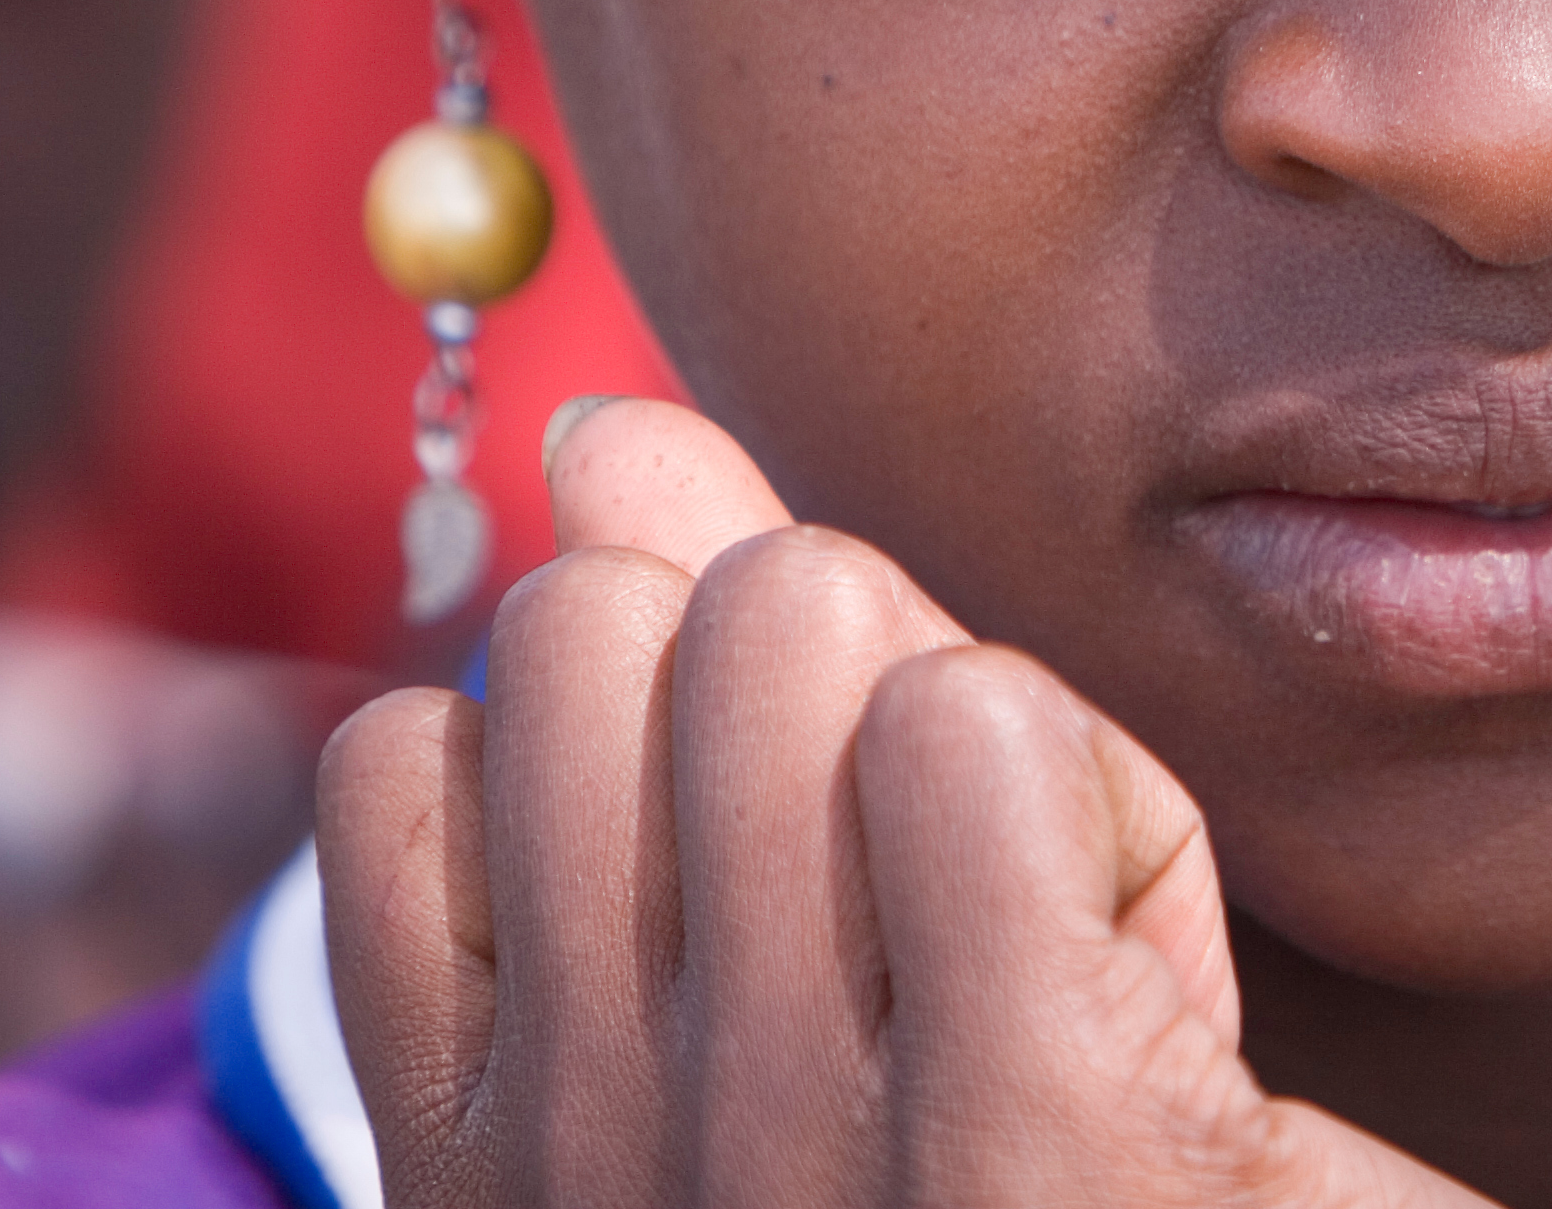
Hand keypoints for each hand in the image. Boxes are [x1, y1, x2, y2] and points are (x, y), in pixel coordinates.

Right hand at [317, 398, 1490, 1206]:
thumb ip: (674, 689)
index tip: (767, 919)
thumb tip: (595, 420)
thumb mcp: (815, 956)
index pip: (404, 760)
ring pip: (793, 614)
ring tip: (1049, 949)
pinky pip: (974, 716)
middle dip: (801, 686)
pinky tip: (1146, 976)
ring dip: (965, 729)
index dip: (620, 758)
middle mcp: (580, 1176)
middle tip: (938, 921)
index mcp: (488, 1172)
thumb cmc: (1041, 1190)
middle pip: (601, 617)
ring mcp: (787, 1159)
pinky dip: (1091, 789)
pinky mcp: (1036, 1126)